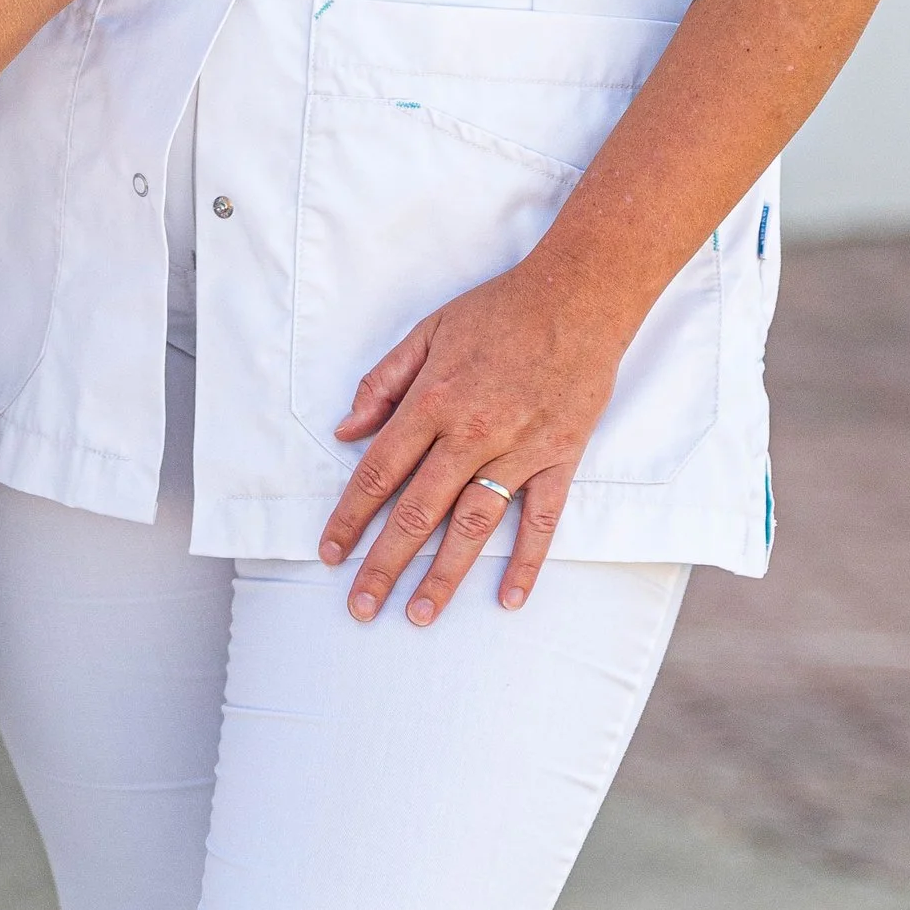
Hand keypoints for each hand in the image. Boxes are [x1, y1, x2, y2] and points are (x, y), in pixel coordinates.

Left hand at [318, 254, 628, 623]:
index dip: (350, 516)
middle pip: (418, 511)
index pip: (379, 471)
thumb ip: (383, 383)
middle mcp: (471, 433)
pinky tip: (509, 598)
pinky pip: (542, 520)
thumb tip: (346, 430)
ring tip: (418, 614)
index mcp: (433, 400)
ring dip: (443, 575)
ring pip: (474, 526)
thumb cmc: (500, 310)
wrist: (579, 295)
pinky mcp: (560, 458)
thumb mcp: (428, 330)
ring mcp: (519, 450)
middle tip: (361, 606)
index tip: (330, 552)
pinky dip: (527, 562)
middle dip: (384, 564)